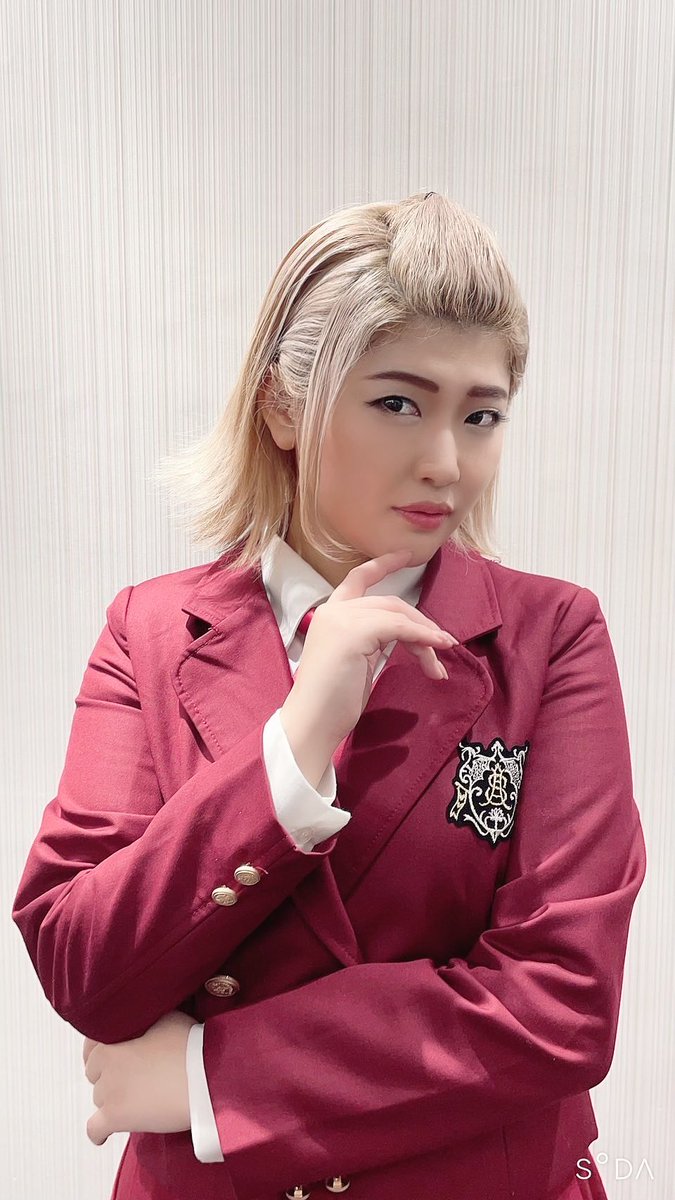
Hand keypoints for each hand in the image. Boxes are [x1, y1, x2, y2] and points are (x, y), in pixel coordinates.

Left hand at [83, 1010, 198, 1144]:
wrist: (203, 1078)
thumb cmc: (189, 1047)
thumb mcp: (167, 1018)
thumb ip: (146, 1019)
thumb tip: (144, 1019)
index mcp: (111, 1043)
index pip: (91, 1046)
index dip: (103, 1048)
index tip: (114, 1052)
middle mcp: (104, 1068)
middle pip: (95, 1073)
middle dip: (109, 1073)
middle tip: (132, 1073)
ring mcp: (108, 1095)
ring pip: (99, 1098)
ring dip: (112, 1097)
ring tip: (134, 1096)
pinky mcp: (116, 1119)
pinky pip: (94, 1129)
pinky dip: (98, 1131)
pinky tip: (104, 1133)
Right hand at [283, 548, 457, 748]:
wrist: (312, 723)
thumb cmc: (332, 702)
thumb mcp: (357, 662)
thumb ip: (373, 641)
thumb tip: (408, 636)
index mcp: (330, 615)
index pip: (358, 579)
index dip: (383, 565)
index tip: (406, 555)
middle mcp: (334, 610)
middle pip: (391, 603)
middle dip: (420, 625)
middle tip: (441, 650)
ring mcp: (342, 619)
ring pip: (398, 615)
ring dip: (426, 636)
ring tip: (439, 661)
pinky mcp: (354, 632)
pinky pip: (399, 627)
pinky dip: (422, 636)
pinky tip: (437, 647)